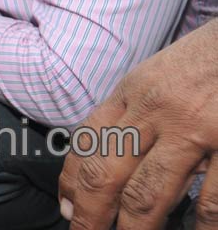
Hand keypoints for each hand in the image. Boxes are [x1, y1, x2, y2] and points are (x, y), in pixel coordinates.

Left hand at [58, 20, 217, 228]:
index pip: (87, 141)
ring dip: (134, 228)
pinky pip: (210, 199)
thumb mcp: (160, 75)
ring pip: (147, 192)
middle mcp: (155, 109)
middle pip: (105, 172)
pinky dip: (201, 224)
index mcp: (133, 91)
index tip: (68, 208)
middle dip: (91, 213)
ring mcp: (194, 127)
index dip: (71, 180)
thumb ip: (136, 112)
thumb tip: (110, 157)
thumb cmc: (210, 59)